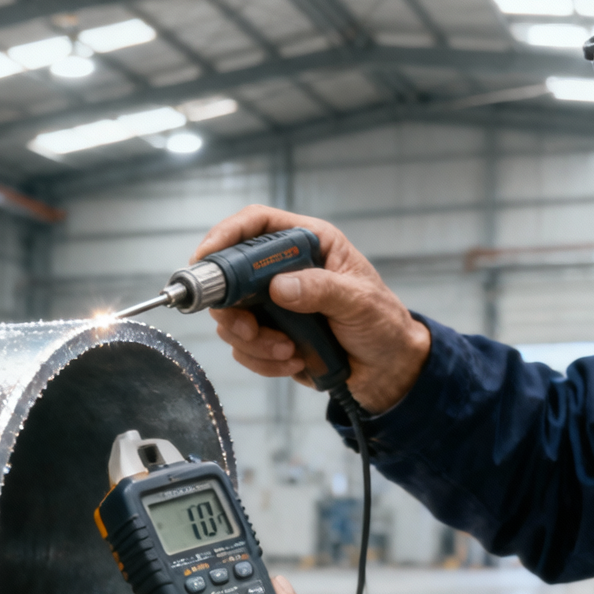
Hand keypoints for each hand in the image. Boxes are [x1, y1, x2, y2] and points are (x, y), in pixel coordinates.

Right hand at [197, 205, 430, 413]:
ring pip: (230, 317)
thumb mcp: (359, 301)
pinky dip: (263, 360)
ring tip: (288, 350)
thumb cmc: (382, 324)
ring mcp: (273, 304)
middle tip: (247, 327)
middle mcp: (284, 270)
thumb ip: (322, 290)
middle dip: (230, 307)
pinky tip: (295, 361)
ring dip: (253, 341)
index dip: (226, 235)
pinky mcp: (269, 336)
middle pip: (230, 274)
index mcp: (308, 243)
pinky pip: (244, 348)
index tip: (206, 258)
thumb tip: (279, 286)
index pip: (256, 224)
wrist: (387, 370)